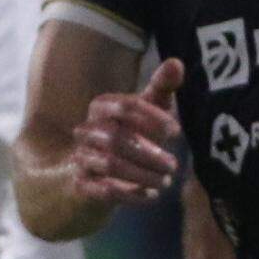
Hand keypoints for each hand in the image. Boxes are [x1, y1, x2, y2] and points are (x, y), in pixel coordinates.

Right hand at [69, 58, 182, 208]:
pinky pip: (104, 191)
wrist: (98, 172)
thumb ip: (162, 86)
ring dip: (143, 175)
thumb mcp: (148, 109)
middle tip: (174, 165)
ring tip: (166, 181)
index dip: (152, 117)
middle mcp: (87, 130)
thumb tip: (177, 62)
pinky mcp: (82, 185)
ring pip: (110, 165)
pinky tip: (152, 196)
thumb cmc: (132, 133)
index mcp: (101, 107)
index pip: (125, 106)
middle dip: (149, 153)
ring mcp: (81, 158)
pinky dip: (132, 195)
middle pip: (116, 139)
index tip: (176, 131)